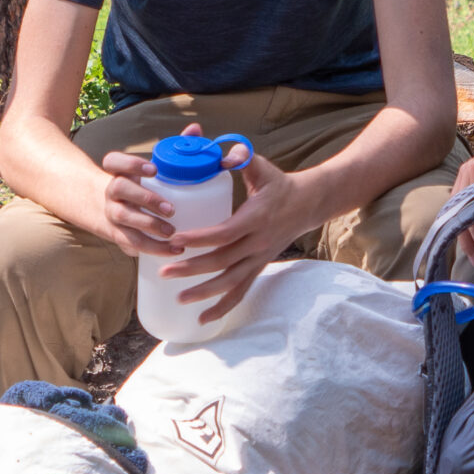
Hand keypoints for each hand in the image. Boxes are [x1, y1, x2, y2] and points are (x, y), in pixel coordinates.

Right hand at [94, 148, 185, 257]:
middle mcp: (111, 191)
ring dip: (149, 225)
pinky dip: (153, 248)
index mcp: (118, 171)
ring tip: (172, 232)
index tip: (154, 169)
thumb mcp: (149, 168)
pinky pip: (131, 242)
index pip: (113, 160)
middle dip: (145, 198)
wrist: (106, 211)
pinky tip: (173, 250)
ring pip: (124, 217)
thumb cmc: (139, 185)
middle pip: (120, 188)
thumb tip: (195, 128)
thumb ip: (172, 148)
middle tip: (171, 209)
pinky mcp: (118, 234)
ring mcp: (112, 213)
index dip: (132, 163)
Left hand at [158, 146, 317, 320]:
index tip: (175, 240)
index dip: (199, 239)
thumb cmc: (278, 183)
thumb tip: (223, 155)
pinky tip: (203, 319)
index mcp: (256, 218)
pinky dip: (223, 307)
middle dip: (192, 269)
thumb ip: (242, 157)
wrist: (308, 204)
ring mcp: (260, 258)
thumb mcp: (262, 166)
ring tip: (178, 298)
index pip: (224, 233)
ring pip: (231, 282)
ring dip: (205, 293)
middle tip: (164, 271)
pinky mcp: (259, 267)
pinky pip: (241, 291)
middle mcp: (258, 243)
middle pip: (222, 262)